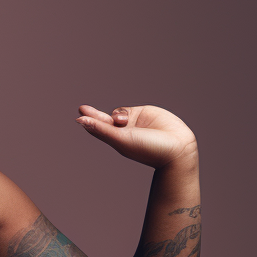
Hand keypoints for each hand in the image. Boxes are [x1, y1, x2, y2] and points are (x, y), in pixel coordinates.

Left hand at [75, 105, 197, 168]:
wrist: (177, 146)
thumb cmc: (147, 148)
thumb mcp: (121, 138)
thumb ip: (101, 128)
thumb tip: (81, 121)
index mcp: (115, 142)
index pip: (97, 130)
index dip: (88, 122)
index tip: (79, 116)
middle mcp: (122, 132)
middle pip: (103, 120)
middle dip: (93, 114)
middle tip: (82, 108)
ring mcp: (132, 123)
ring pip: (115, 113)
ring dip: (114, 115)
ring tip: (121, 122)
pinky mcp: (142, 114)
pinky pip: (127, 109)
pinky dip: (122, 112)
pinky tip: (124, 119)